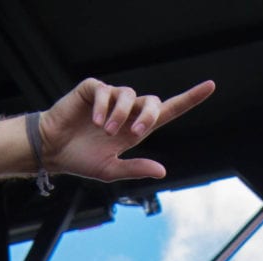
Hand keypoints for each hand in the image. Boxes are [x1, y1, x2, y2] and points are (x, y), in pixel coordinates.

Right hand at [36, 77, 215, 182]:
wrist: (52, 151)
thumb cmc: (80, 160)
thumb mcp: (110, 170)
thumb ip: (136, 168)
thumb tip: (163, 171)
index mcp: (135, 129)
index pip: (168, 111)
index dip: (189, 99)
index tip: (210, 86)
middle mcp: (126, 111)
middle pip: (152, 102)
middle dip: (149, 116)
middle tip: (135, 133)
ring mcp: (110, 98)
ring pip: (129, 95)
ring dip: (122, 114)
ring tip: (107, 132)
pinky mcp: (92, 90)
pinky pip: (105, 91)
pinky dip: (103, 106)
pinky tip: (95, 121)